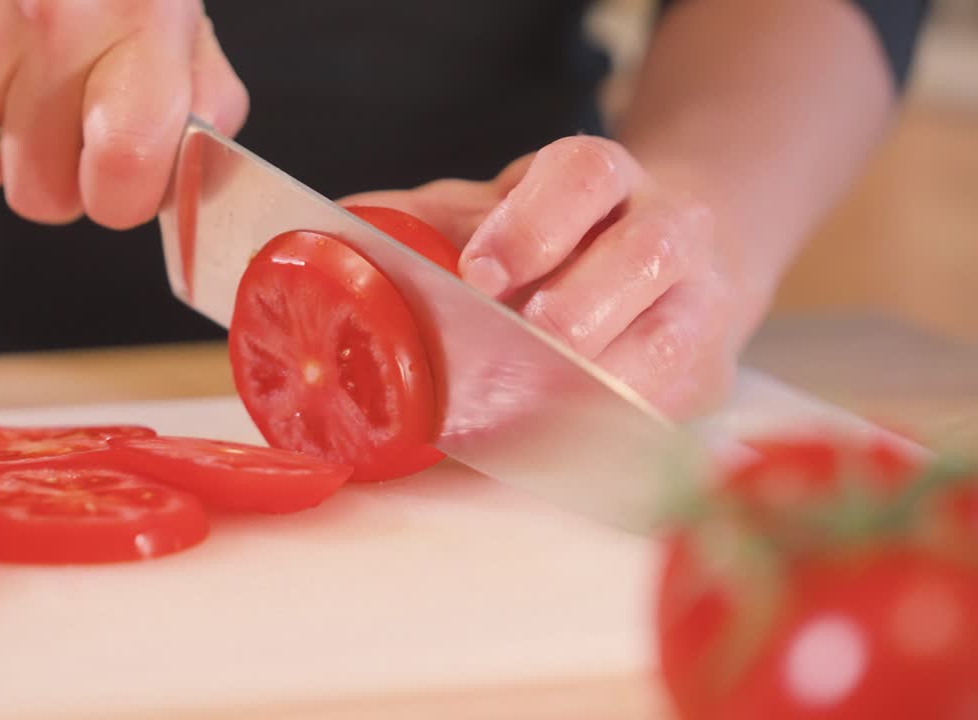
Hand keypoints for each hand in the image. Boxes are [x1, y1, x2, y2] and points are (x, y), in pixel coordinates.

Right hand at [0, 0, 247, 228]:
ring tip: (22, 61)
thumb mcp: (177, 11)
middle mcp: (48, 27)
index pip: (121, 177)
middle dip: (57, 174)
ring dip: (2, 130)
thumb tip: (188, 181)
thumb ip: (201, 99)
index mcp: (137, 25)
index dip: (121, 198)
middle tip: (68, 119)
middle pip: (39, 194)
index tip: (121, 180)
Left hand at [343, 136, 743, 418]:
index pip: (586, 176)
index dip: (533, 224)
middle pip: (646, 254)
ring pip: (671, 344)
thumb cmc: (570, 238)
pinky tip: (557, 452)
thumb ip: (435, 222)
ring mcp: (701, 308)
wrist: (680, 256)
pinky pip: (664, 415)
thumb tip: (343, 234)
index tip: (480, 273)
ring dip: (597, 383)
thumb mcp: (506, 209)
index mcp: (609, 181)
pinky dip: (607, 439)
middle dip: (577, 306)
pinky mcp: (707, 380)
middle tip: (522, 342)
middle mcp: (672, 231)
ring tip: (534, 409)